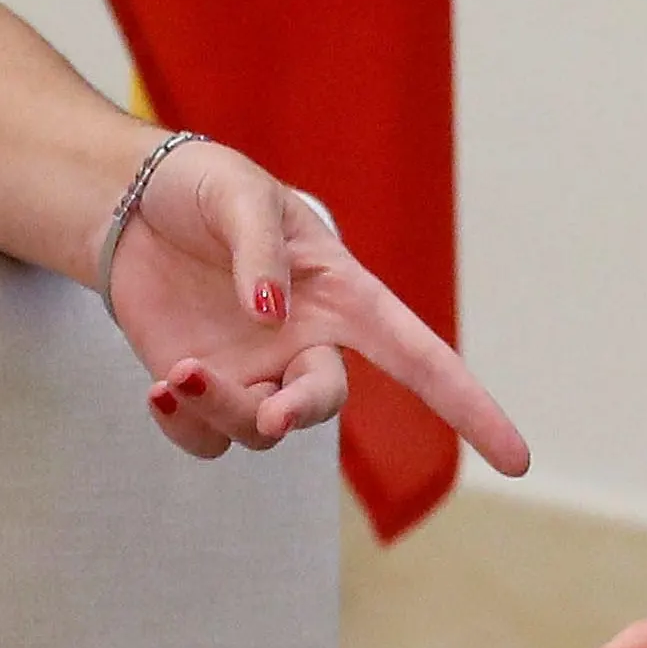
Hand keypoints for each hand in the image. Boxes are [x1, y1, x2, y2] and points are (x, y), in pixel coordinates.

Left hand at [102, 137, 530, 475]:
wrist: (130, 206)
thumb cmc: (204, 188)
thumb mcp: (240, 195)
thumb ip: (260, 253)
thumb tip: (272, 319)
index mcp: (343, 297)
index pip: (420, 357)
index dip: (470, 407)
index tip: (516, 459)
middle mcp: (305, 344)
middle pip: (324, 402)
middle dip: (300, 413)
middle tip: (271, 415)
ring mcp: (253, 372)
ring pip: (259, 429)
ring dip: (223, 411)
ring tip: (176, 377)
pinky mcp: (201, 390)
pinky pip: (207, 438)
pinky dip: (185, 425)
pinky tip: (159, 391)